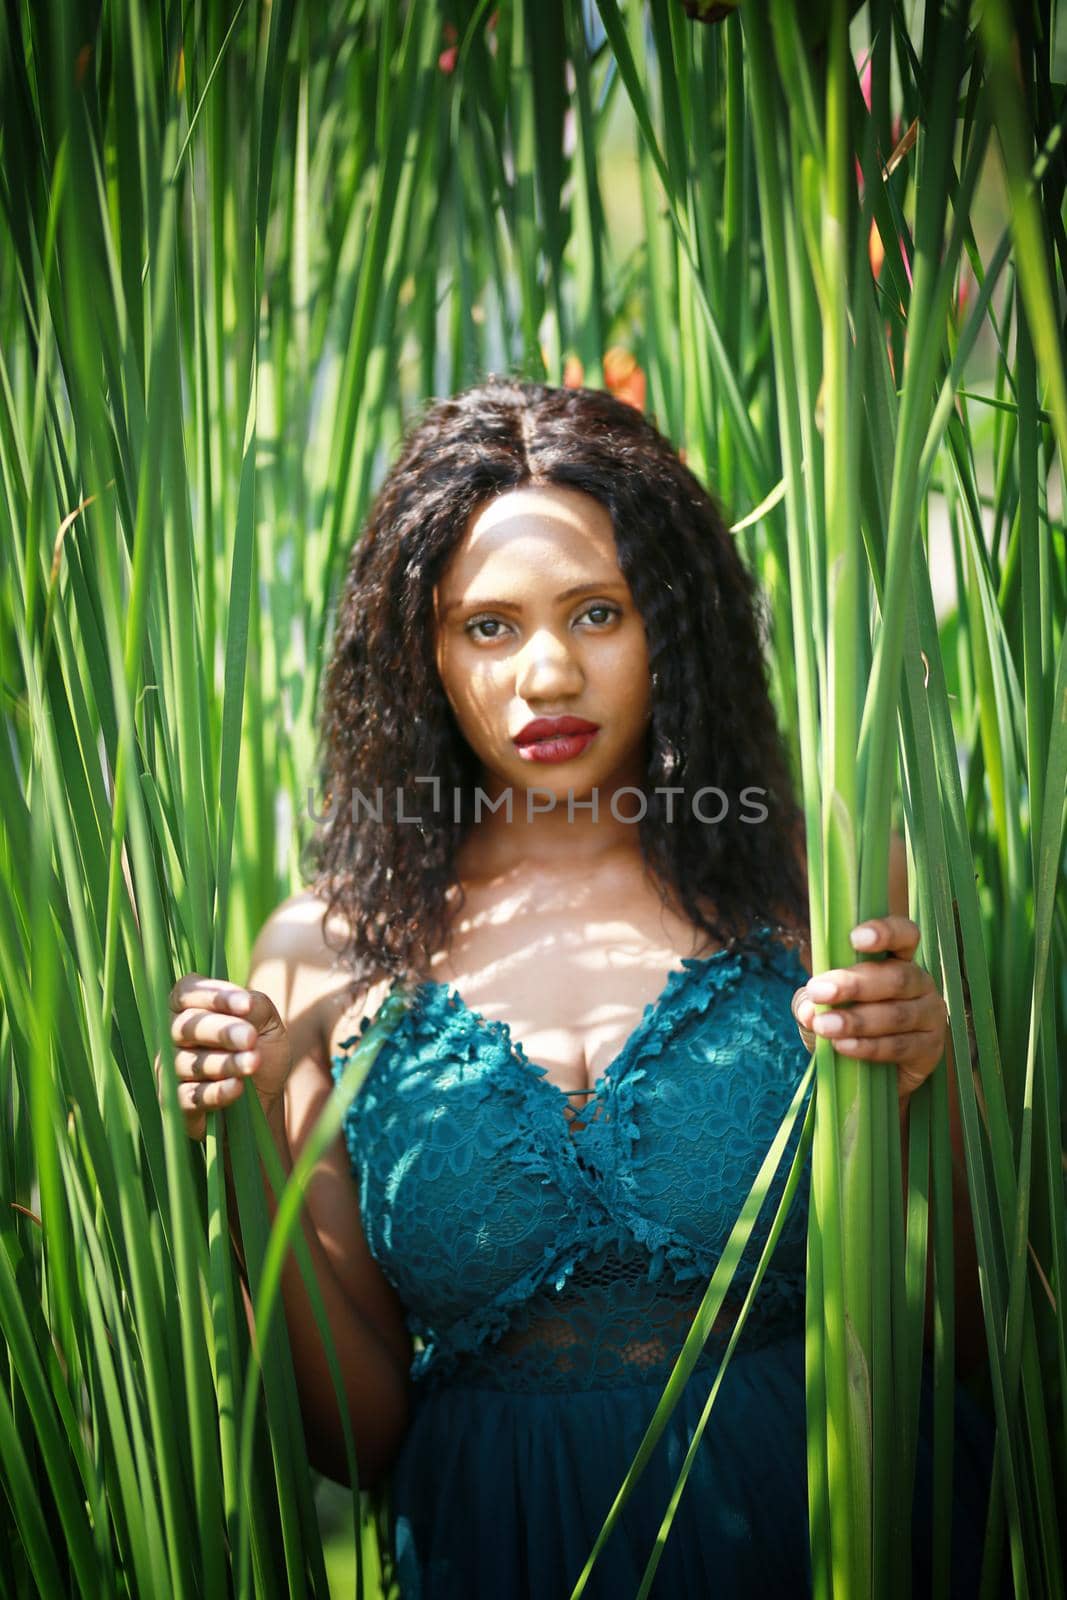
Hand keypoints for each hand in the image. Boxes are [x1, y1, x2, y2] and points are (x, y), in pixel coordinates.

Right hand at [154, 974, 291, 1141]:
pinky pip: (190, 1096)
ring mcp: (171, 1069)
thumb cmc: (261, 1052)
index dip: (214, 996)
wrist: (264, 1100)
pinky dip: (215, 1092)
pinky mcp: (176, 1103)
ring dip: (223, 1063)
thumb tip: (246, 1001)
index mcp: (193, 1007)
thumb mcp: (269, 1025)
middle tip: (249, 1038)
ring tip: (252, 1063)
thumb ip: (258, 1007)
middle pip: (186, 1026)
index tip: (246, 1005)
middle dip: (221, 1030)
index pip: (188, 991)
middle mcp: (174, 1035)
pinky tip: (237, 1087)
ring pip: (189, 1062)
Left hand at [791, 915, 947, 1100]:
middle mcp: (921, 982)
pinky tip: (843, 1047)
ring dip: (857, 1020)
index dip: (885, 932)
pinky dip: (868, 1047)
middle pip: (897, 977)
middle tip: (818, 991)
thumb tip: (808, 1008)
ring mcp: (931, 1016)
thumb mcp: (823, 1007)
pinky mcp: (930, 1050)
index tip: (855, 938)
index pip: (904, 935)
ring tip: (824, 1026)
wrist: (866, 1074)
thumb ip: (810, 1001)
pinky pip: (899, 1046)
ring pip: (896, 1014)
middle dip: (854, 984)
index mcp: (898, 959)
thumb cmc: (845, 1024)